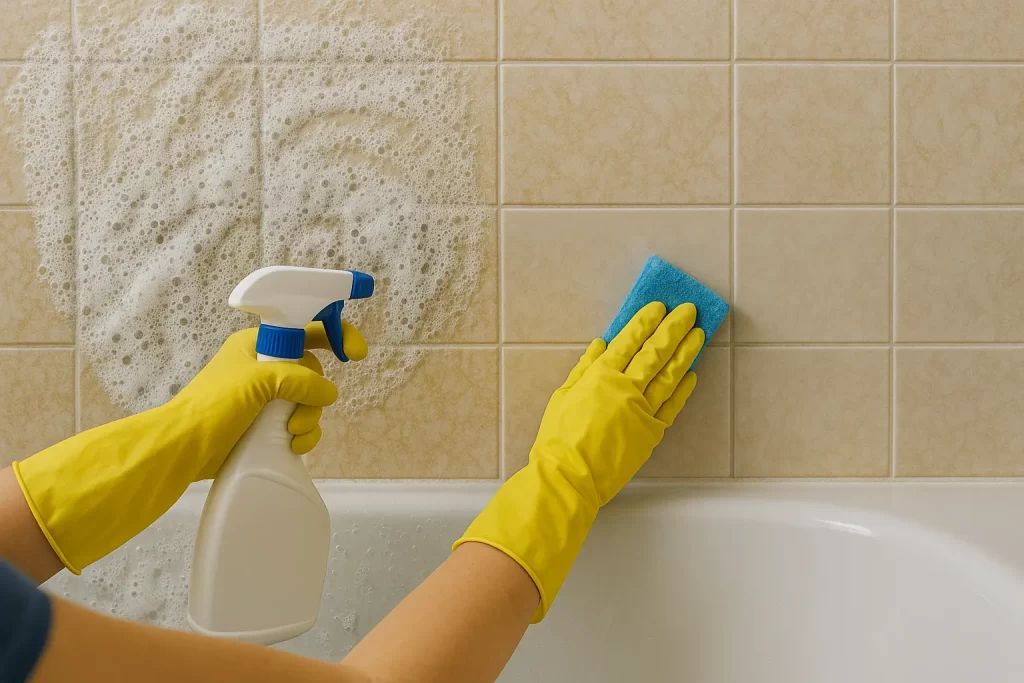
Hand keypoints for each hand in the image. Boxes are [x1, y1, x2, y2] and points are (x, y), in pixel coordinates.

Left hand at [175, 321, 366, 475]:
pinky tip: (294, 446)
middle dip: (315, 395)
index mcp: (258, 344)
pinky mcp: (269, 425)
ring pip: (311, 401)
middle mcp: (265, 367)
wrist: (184, 449)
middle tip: (300, 414)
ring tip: (291, 434)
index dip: (336, 334)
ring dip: (309, 419)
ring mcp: (268, 397)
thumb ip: (299, 380)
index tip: (355, 354)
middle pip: (313, 372)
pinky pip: (303, 425)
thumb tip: (329, 393)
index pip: (306, 327)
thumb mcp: (257, 381)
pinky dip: (305, 436)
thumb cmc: (213, 406)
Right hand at [454, 301, 703, 620]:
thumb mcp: (563, 396)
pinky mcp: (651, 433)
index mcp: (600, 377)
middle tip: (688, 310)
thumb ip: (584, 368)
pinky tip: (692, 374)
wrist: (569, 477)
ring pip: (670, 375)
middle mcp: (626, 389)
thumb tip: (601, 345)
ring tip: (699, 334)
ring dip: (686, 352)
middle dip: (673, 328)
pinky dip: (684, 389)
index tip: (659, 306)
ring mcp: (642, 411)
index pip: (629, 341)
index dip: (645, 322)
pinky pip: (672, 406)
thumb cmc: (558, 439)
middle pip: (655, 352)